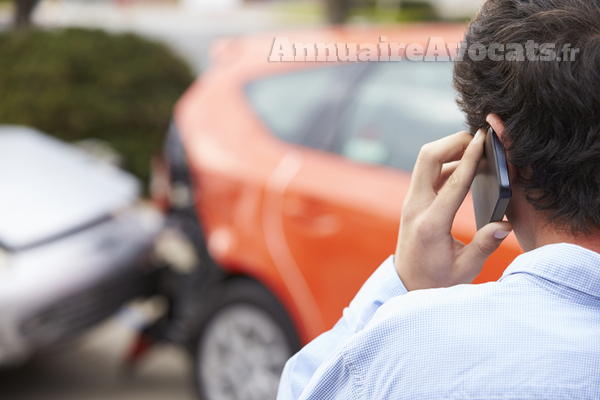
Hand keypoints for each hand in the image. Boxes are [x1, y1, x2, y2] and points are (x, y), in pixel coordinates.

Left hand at [395, 130, 512, 290]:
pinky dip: (446, 162)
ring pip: (425, 160)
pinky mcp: (413, 201)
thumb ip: (485, 245)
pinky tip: (466, 167)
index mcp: (431, 224)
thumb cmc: (437, 280)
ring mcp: (411, 202)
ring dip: (448, 149)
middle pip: (428, 157)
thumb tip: (505, 224)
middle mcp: (416, 207)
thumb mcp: (465, 269)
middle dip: (453, 142)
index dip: (470, 157)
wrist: (406, 284)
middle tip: (479, 141)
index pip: (453, 182)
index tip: (483, 138)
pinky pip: (427, 172)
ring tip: (476, 151)